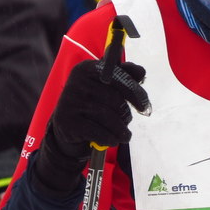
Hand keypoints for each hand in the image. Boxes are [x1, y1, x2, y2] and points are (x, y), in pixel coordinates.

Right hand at [33, 59, 148, 195]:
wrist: (68, 126)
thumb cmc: (94, 102)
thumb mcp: (108, 85)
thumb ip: (126, 75)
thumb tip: (141, 72)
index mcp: (87, 68)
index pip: (117, 75)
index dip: (133, 90)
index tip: (144, 105)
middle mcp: (76, 82)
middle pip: (114, 98)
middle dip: (126, 113)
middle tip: (128, 120)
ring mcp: (69, 102)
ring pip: (108, 116)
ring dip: (121, 129)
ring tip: (125, 134)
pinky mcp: (66, 122)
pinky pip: (97, 131)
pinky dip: (110, 138)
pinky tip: (115, 140)